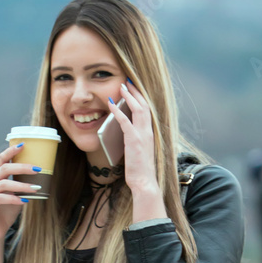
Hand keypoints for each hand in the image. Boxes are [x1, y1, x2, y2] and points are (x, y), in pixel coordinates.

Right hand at [0, 143, 41, 242]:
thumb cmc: (6, 213)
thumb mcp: (17, 196)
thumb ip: (22, 186)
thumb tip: (40, 176)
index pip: (1, 160)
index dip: (11, 151)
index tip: (24, 145)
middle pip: (4, 168)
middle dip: (22, 167)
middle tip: (37, 169)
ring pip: (3, 184)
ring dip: (22, 185)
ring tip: (36, 188)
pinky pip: (0, 198)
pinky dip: (13, 198)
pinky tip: (24, 201)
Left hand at [106, 79, 157, 196]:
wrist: (144, 181)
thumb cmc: (140, 169)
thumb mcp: (138, 150)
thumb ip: (134, 138)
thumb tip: (124, 130)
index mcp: (150, 132)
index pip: (147, 109)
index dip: (140, 96)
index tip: (133, 87)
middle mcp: (149, 130)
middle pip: (144, 104)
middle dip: (135, 90)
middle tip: (127, 80)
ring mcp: (142, 135)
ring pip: (138, 108)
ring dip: (129, 96)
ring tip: (121, 86)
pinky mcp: (134, 140)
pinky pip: (125, 121)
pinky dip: (118, 110)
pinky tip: (111, 104)